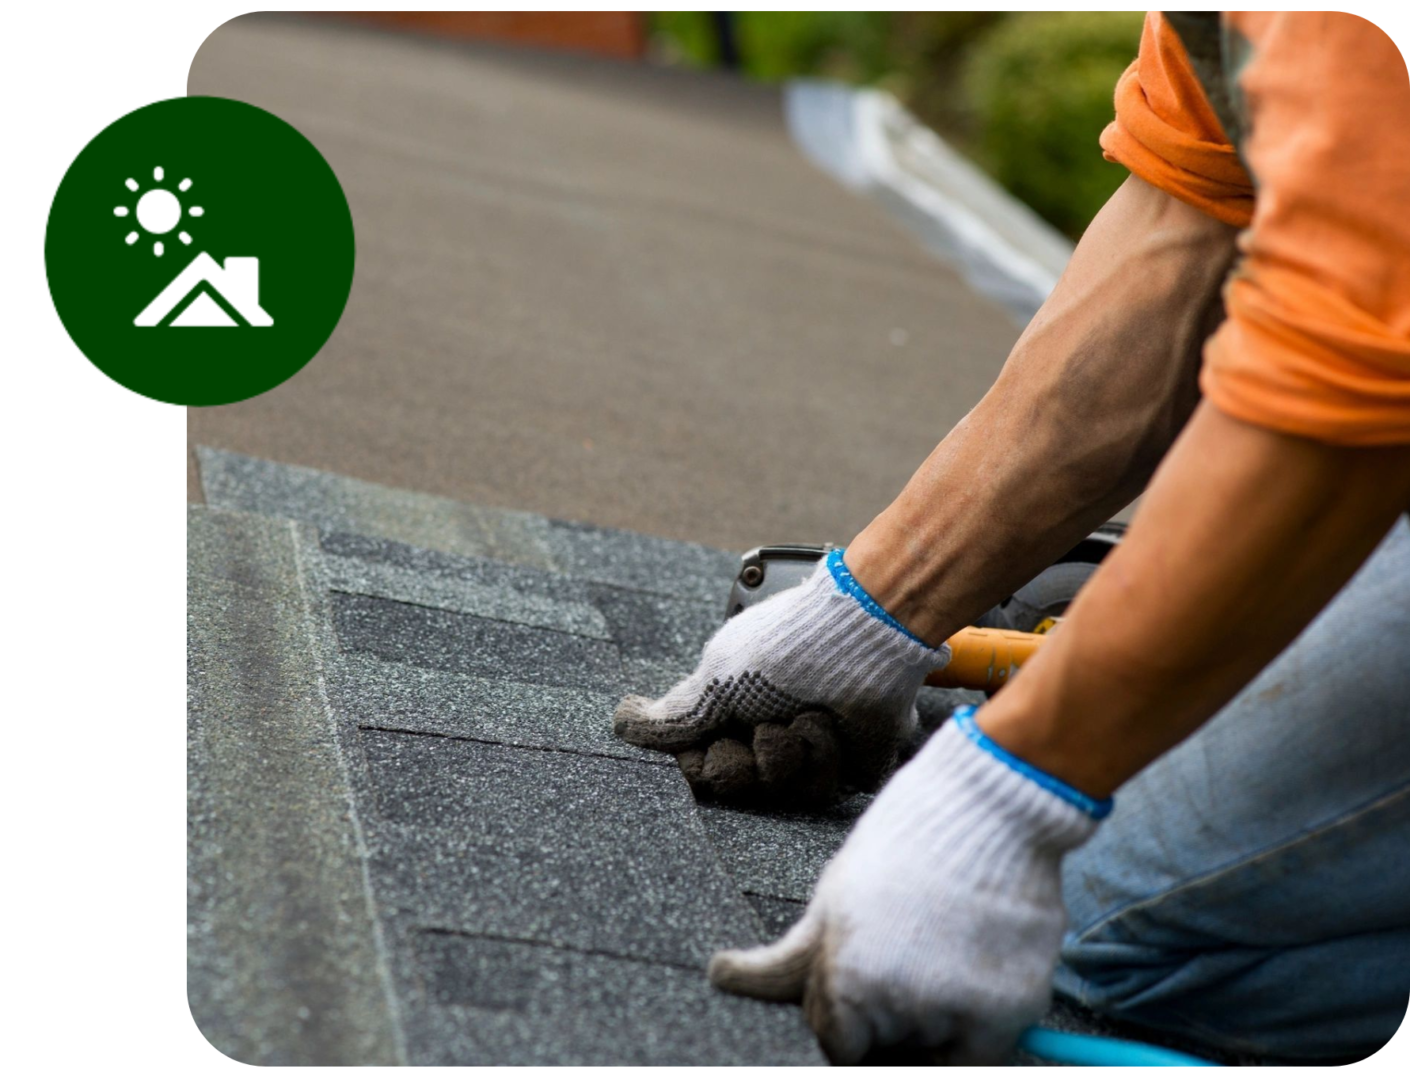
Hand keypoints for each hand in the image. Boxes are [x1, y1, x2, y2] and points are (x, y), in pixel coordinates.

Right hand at [612, 551, 949, 806]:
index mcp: (730, 710)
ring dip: (787, 752)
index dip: (703, 764)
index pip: (698, 766)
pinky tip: (828, 723)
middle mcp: (764, 731)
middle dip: (745, 762)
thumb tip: (622, 723)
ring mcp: (806, 751)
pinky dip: (822, 754)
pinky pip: (821, 790)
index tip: (713, 741)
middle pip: (734, 786)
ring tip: (803, 716)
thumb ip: (673, 715)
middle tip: (760, 729)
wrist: (860, 639)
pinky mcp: (846, 765)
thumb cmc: (786, 648)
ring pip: (777, 793)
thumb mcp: (716, 678)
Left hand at [707, 706, 1106, 1061]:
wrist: (990, 807)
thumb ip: (789, 960)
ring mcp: (954, 1013)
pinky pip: (984, 1067)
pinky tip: (972, 990)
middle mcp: (894, 1007)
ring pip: (933, 1059)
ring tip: (942, 960)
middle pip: (885, 1055)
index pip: (836, 1048)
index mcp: (844, 981)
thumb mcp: (834, 898)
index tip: (864, 1017)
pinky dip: (977, 1045)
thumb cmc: (907, 843)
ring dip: (935, 1032)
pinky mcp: (1008, 1012)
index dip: (850, 1032)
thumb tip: (720, 978)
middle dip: (891, 1034)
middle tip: (907, 978)